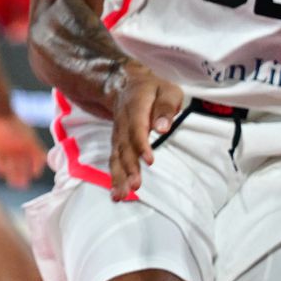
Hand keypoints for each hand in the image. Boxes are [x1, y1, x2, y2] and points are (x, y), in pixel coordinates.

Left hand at [0, 112, 46, 188]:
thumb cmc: (14, 124)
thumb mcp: (29, 139)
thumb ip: (37, 150)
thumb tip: (46, 161)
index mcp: (27, 144)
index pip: (34, 158)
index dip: (36, 167)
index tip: (35, 175)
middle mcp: (18, 147)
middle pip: (21, 164)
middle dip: (23, 175)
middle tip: (23, 185)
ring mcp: (6, 147)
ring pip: (10, 164)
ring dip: (12, 174)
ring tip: (13, 183)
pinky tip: (1, 173)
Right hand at [108, 63, 182, 200]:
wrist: (126, 84)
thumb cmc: (154, 90)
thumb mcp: (167, 90)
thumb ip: (165, 107)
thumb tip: (163, 128)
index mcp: (136, 106)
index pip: (137, 127)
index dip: (141, 144)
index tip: (149, 161)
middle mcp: (123, 122)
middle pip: (124, 146)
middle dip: (128, 167)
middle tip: (135, 186)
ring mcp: (117, 133)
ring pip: (116, 155)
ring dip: (118, 176)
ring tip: (120, 196)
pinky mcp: (117, 143)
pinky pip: (114, 160)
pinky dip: (114, 177)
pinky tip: (116, 194)